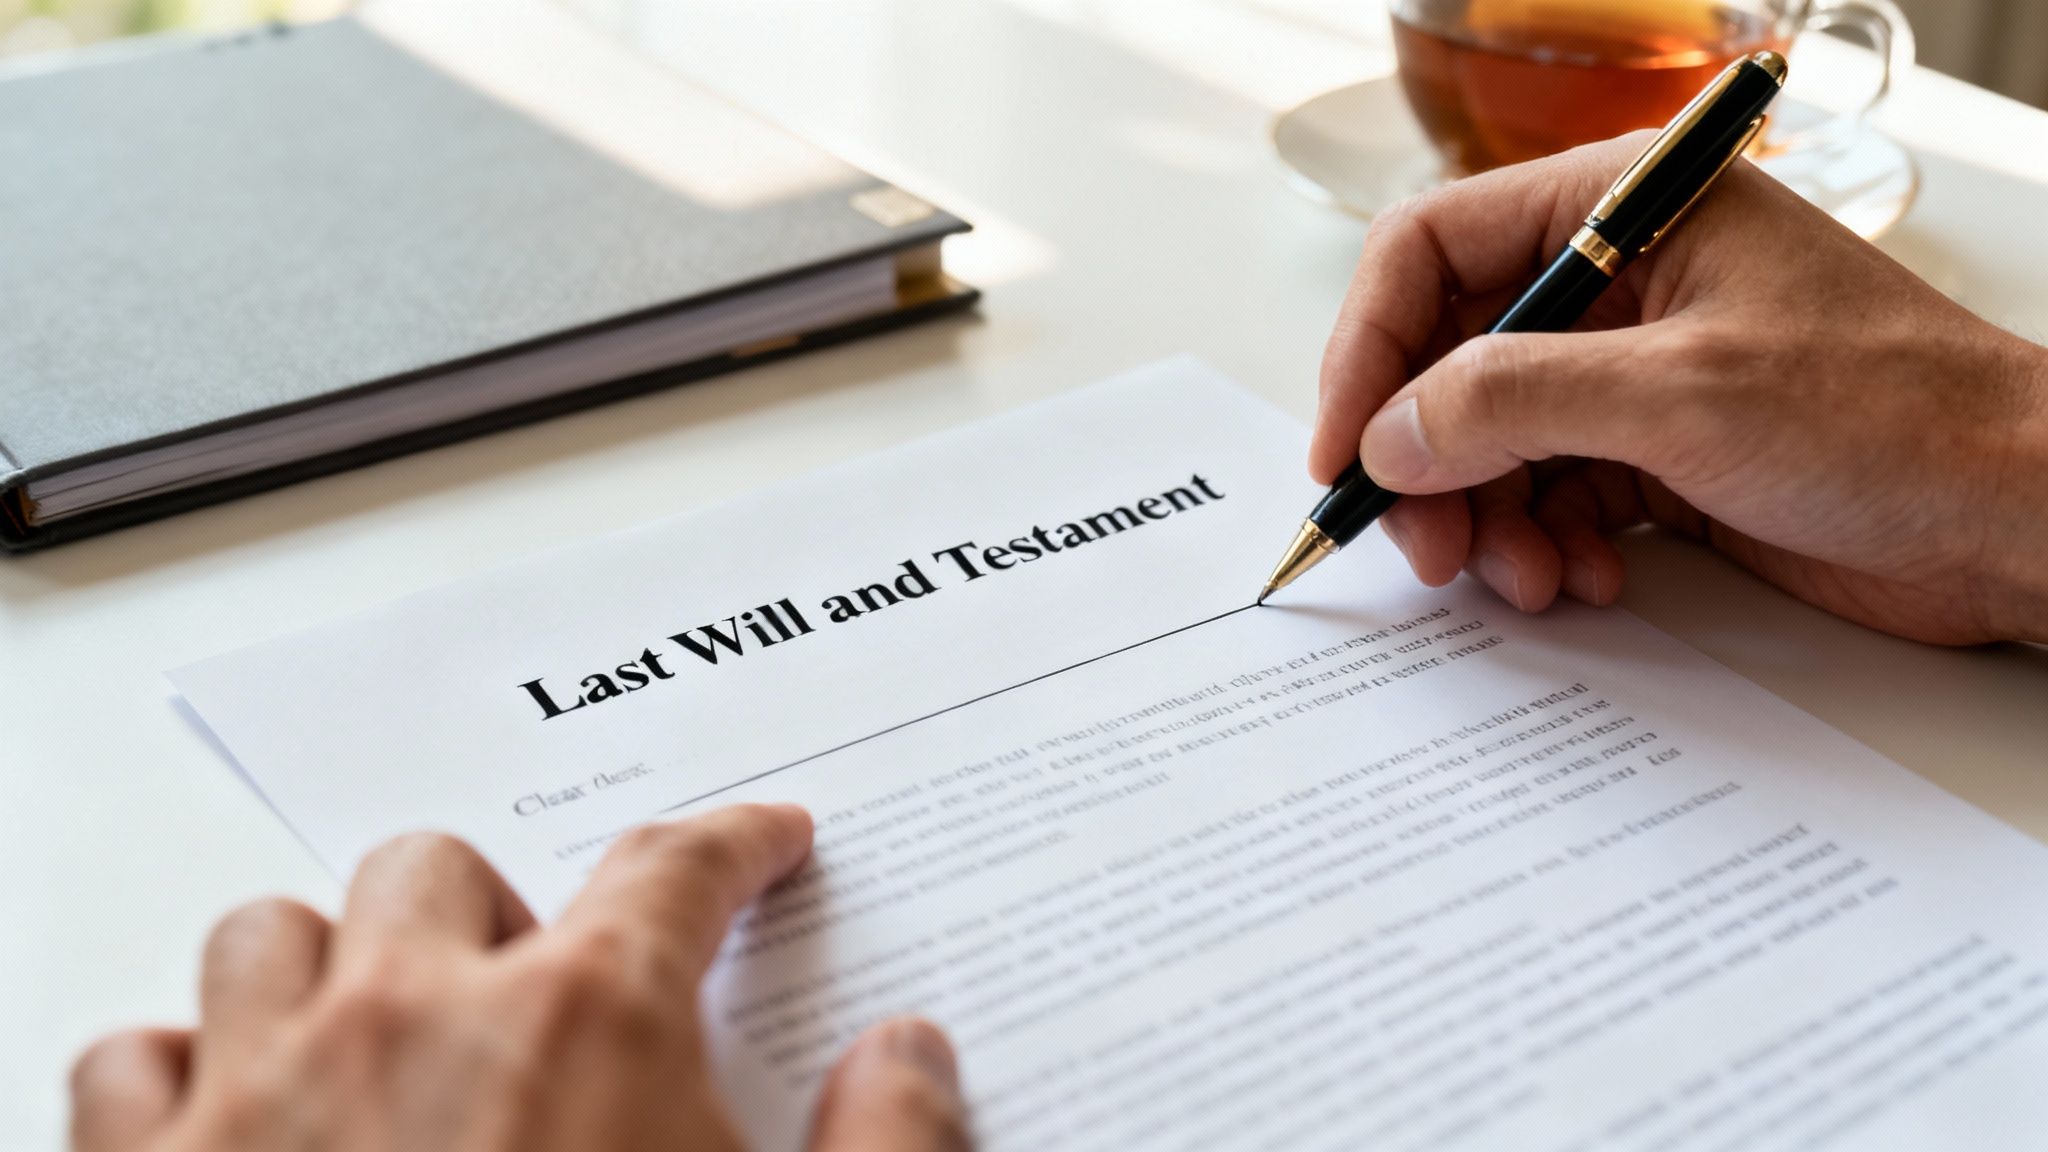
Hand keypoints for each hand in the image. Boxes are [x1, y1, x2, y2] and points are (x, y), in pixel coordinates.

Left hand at [70, 807, 970, 1151]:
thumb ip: (887, 1146)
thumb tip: (911, 1054)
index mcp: (588, 1024)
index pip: (676, 870)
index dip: (733, 844)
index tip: (758, 842)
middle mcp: (411, 1020)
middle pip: (439, 871)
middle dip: (498, 912)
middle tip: (539, 992)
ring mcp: (262, 1095)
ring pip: (269, 938)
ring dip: (329, 970)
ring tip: (383, 1039)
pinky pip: (132, 1059)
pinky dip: (184, 1071)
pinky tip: (239, 1121)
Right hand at [1312, 133, 2047, 644]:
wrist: (2016, 519)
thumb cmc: (1897, 417)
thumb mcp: (1681, 394)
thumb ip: (1511, 401)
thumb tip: (1390, 434)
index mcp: (1625, 211)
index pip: (1433, 250)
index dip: (1369, 350)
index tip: (1346, 449)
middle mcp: (1620, 284)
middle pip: (1449, 360)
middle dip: (1429, 462)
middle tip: (1428, 548)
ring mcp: (1636, 373)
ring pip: (1491, 444)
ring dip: (1489, 522)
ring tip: (1530, 580)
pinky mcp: (1658, 457)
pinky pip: (1548, 498)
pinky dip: (1544, 547)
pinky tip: (1585, 581)